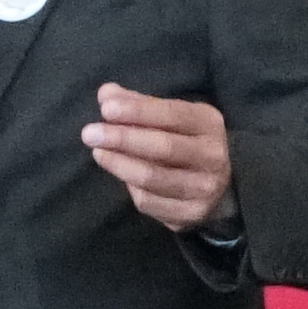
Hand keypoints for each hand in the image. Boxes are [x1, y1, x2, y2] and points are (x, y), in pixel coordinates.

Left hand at [86, 87, 237, 231]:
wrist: (218, 185)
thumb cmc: (185, 141)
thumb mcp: (171, 117)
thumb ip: (139, 104)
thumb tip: (106, 94)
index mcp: (208, 124)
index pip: (172, 114)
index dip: (137, 111)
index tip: (106, 108)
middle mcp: (212, 156)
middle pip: (163, 147)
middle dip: (122, 139)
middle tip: (89, 133)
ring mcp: (204, 188)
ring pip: (152, 177)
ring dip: (119, 164)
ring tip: (98, 153)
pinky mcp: (190, 214)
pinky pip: (148, 202)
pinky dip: (129, 187)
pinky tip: (120, 175)